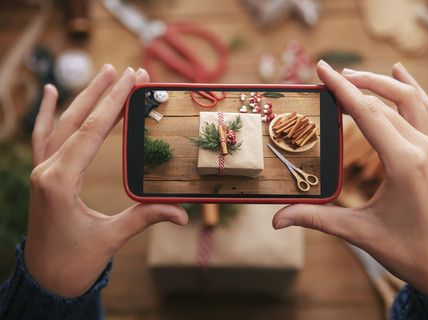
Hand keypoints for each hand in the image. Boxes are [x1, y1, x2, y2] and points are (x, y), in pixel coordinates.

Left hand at [25, 65, 187, 297]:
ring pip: (60, 125)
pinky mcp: (43, 176)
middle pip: (77, 121)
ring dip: (82, 98)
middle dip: (102, 93)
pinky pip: (41, 137)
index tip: (130, 79)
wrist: (44, 281)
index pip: (92, 132)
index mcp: (61, 181)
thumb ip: (145, 218)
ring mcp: (40, 171)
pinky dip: (46, 114)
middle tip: (124, 70)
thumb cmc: (73, 263)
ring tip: (102, 74)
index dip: (113, 103)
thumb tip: (182, 213)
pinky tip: (51, 92)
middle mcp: (46, 170)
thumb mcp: (110, 238)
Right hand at [273, 61, 427, 296]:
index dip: (342, 89)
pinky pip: (426, 110)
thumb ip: (315, 218)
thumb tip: (277, 219)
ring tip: (354, 74)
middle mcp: (423, 149)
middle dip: (355, 84)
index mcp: (404, 163)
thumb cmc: (406, 251)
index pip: (368, 114)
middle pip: (386, 102)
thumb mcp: (358, 232)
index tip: (322, 68)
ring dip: (382, 83)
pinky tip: (400, 75)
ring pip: (411, 99)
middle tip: (328, 75)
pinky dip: (412, 89)